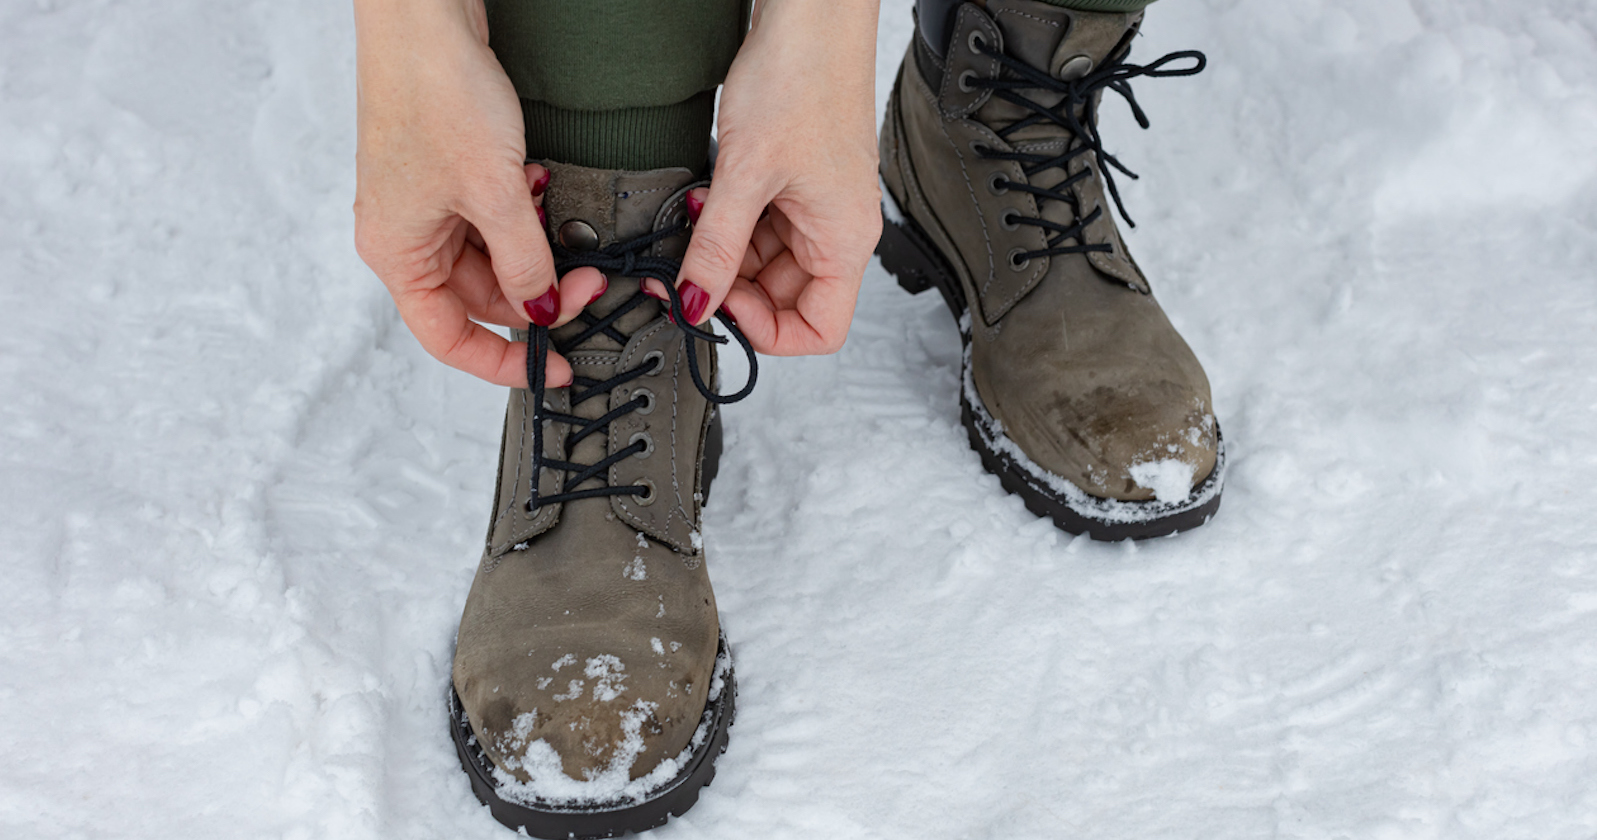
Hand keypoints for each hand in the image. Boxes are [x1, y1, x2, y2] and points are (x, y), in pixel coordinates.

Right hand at [352, 0, 604, 387]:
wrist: (424, 15)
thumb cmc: (433, 93)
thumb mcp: (495, 194)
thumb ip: (525, 263)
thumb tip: (544, 310)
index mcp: (396, 254)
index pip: (449, 337)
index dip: (504, 362)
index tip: (558, 366)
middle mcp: (405, 235)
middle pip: (481, 297)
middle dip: (540, 294)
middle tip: (592, 283)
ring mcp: (425, 204)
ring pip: (494, 257)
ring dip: (537, 251)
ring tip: (569, 232)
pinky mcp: (448, 172)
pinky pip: (494, 217)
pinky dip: (525, 214)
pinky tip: (541, 188)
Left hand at [654, 0, 882, 354]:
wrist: (811, 15)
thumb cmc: (803, 78)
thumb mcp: (744, 175)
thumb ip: (716, 249)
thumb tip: (694, 304)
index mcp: (844, 241)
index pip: (819, 330)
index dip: (766, 331)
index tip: (720, 305)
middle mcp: (836, 230)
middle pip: (783, 298)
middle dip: (731, 287)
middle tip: (686, 265)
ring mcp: (815, 207)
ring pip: (763, 264)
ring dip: (722, 252)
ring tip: (693, 220)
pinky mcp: (793, 182)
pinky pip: (758, 226)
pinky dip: (725, 222)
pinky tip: (703, 198)